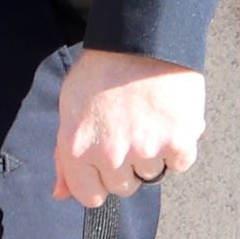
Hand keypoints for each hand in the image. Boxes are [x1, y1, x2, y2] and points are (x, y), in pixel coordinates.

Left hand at [53, 47, 203, 205]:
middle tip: (125, 131)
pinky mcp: (178, 142)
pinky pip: (179, 164)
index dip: (97, 181)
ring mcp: (145, 150)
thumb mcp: (69, 106)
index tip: (102, 165)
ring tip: (145, 119)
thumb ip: (64, 155)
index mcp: (77, 146)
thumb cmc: (101, 71)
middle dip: (124, 167)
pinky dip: (176, 147)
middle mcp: (110, 154)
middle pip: (123, 188)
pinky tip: (166, 120)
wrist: (140, 41)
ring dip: (151, 155)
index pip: (89, 196)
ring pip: (151, 176)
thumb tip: (60, 193)